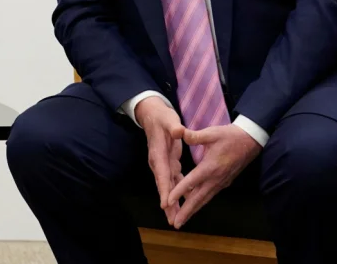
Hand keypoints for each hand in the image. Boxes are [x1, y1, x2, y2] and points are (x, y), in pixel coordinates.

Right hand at [135, 96, 184, 226]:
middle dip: (167, 203)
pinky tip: (184, 201)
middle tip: (172, 220)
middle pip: (163, 185)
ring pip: (167, 186)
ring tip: (176, 218)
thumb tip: (179, 131)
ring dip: (172, 202)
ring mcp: (162, 164)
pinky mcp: (167, 163)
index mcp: (158, 153)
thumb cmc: (162, 117)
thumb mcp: (169, 119)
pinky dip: (177, 192)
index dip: (164, 189)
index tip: (165, 204)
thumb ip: (174, 126)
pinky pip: (172, 181)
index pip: (162, 173)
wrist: (152, 115)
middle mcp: (158, 162)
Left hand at [166, 124, 261, 228]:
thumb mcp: (212, 133)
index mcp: (210, 167)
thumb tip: (179, 133)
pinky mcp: (225, 182)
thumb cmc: (230, 136)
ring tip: (182, 220)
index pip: (191, 182)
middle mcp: (216, 178)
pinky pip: (210, 195)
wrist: (251, 140)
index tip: (169, 202)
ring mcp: (221, 182)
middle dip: (187, 211)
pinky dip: (201, 202)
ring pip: (205, 199)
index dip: (179, 192)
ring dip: (193, 210)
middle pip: (198, 198)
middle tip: (176, 223)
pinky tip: (194, 205)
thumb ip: (195, 136)